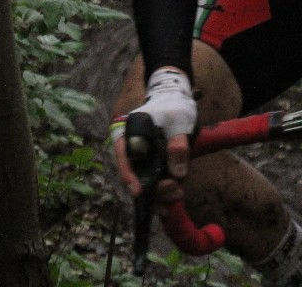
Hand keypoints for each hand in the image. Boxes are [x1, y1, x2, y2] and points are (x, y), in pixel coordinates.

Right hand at [112, 67, 195, 197]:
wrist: (178, 101)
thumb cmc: (173, 107)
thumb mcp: (178, 121)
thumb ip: (178, 145)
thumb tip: (177, 173)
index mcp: (128, 134)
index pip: (123, 156)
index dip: (128, 175)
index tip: (138, 191)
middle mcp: (131, 149)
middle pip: (135, 175)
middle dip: (153, 188)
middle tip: (174, 188)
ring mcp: (142, 159)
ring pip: (145, 183)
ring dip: (160, 194)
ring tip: (178, 194)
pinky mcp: (153, 167)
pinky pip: (154, 184)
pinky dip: (163, 194)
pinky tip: (174, 200)